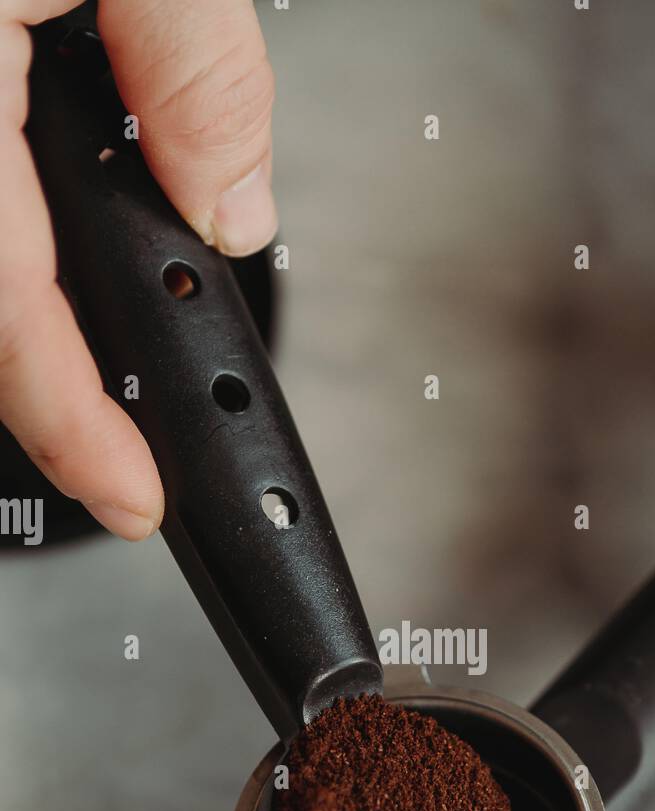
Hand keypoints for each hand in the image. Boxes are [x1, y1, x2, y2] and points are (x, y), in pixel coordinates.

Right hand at [0, 0, 275, 539]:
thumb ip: (195, 69)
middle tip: (130, 471)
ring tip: (107, 387)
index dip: (73, 424)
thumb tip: (234, 207)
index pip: (8, 304)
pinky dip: (32, 264)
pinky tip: (75, 264)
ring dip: (42, 329)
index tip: (135, 498)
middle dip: (60, 397)